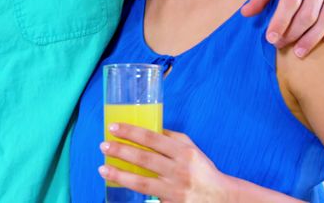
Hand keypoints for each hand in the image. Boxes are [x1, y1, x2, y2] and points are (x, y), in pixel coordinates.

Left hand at [99, 124, 234, 202]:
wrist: (220, 199)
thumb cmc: (202, 171)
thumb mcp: (192, 149)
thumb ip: (172, 138)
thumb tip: (149, 128)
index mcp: (183, 152)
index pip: (152, 138)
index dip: (131, 132)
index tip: (113, 128)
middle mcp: (179, 171)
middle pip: (144, 159)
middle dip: (121, 151)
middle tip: (103, 145)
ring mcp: (175, 191)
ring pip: (142, 183)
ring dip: (120, 175)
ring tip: (102, 169)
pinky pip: (148, 199)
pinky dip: (132, 193)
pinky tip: (117, 188)